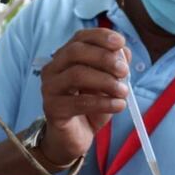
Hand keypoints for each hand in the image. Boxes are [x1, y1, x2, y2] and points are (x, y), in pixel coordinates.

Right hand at [40, 29, 130, 164]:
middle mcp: (53, 69)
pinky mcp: (52, 109)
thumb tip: (124, 52)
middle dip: (104, 58)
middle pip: (76, 52)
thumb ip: (114, 66)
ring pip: (76, 74)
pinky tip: (119, 106)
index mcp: (65, 57)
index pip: (80, 37)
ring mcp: (50, 88)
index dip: (101, 36)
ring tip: (124, 92)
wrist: (72, 138)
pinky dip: (103, 102)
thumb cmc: (89, 107)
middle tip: (124, 71)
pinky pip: (79, 102)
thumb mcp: (106, 83)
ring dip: (105, 81)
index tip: (121, 42)